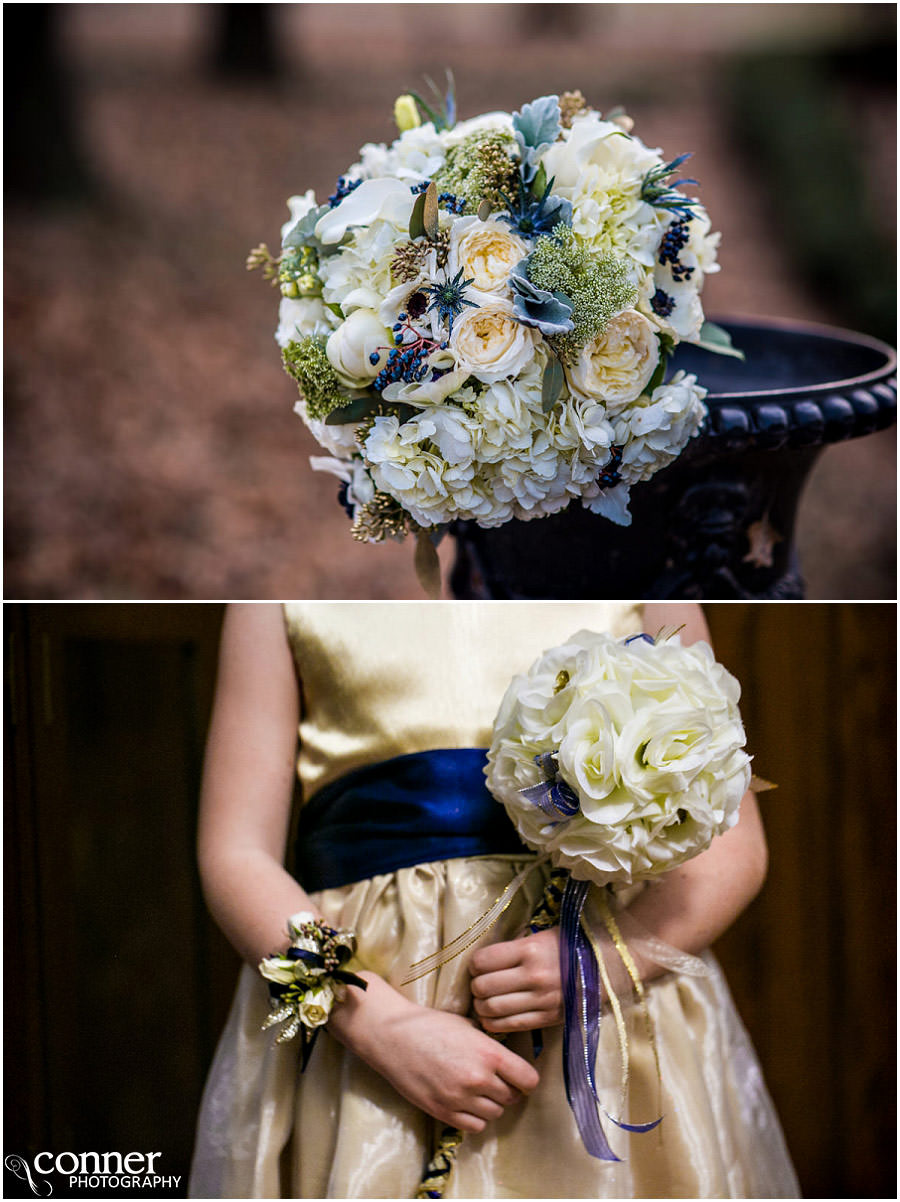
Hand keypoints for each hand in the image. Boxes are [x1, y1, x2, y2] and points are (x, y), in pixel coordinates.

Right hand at [329, 973, 538, 1131]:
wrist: (393, 1037)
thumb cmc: (430, 1025)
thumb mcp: (468, 1026)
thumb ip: (490, 1045)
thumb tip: (509, 1059)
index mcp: (489, 1053)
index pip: (528, 1079)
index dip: (526, 1079)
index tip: (521, 1077)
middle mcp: (479, 1078)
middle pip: (512, 1098)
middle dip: (508, 1090)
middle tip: (496, 1080)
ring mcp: (460, 1098)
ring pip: (495, 1113)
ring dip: (491, 1104)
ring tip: (479, 1091)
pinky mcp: (443, 1112)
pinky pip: (475, 1126)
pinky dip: (475, 1117)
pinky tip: (467, 1103)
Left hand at [469, 929, 562, 1033]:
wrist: (607, 968)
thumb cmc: (571, 946)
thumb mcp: (542, 936)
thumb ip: (514, 947)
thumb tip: (485, 959)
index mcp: (530, 949)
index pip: (483, 961)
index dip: (475, 964)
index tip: (478, 965)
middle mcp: (534, 976)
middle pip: (483, 987)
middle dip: (475, 986)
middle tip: (479, 983)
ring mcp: (541, 1000)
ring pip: (492, 1009)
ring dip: (481, 1006)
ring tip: (483, 1001)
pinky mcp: (547, 1019)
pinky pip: (509, 1025)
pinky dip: (493, 1023)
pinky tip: (493, 1016)